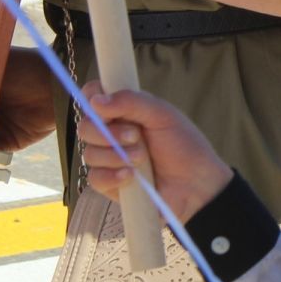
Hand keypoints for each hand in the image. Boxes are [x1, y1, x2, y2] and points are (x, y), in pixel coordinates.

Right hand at [76, 82, 231, 221]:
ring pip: (89, 154)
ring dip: (116, 156)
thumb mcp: (163, 116)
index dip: (91, 98)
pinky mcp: (109, 183)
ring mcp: (109, 159)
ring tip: (143, 159)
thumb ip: (131, 102)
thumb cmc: (184, 146)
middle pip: (85, 127)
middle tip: (135, 136)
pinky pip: (94, 178)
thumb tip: (96, 100)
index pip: (93, 96)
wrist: (195, 184)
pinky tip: (131, 177)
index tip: (102, 106)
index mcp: (125, 111)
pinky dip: (112, 176)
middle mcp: (113, 133)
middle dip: (107, 132)